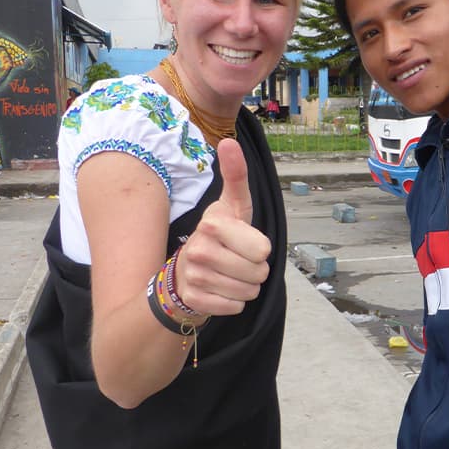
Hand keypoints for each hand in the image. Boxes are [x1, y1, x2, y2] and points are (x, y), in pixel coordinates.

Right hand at [175, 138, 270, 315]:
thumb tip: (229, 141)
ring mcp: (195, 277)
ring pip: (249, 292)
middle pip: (259, 273)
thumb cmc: (219, 235)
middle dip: (256, 270)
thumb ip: (235, 176)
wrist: (185, 273)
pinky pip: (235, 307)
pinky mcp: (195, 300)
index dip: (261, 249)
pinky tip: (220, 289)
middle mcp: (200, 250)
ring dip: (246, 286)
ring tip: (230, 274)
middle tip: (239, 260)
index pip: (263, 249)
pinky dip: (234, 302)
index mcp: (213, 224)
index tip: (246, 242)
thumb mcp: (232, 205)